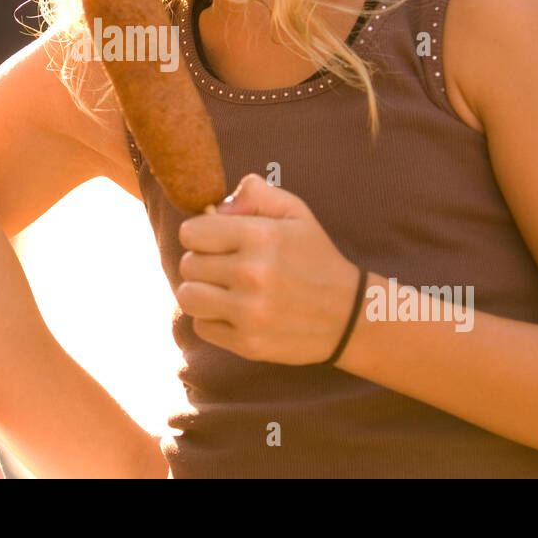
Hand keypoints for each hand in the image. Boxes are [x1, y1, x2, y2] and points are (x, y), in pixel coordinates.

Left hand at [175, 173, 361, 364]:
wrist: (350, 317)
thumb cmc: (316, 258)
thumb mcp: (296, 213)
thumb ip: (256, 194)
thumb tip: (216, 205)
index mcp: (261, 237)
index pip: (191, 232)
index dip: (200, 234)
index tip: (215, 240)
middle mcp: (253, 275)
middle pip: (188, 264)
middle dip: (202, 262)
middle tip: (224, 266)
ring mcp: (249, 313)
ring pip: (187, 296)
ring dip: (200, 291)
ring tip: (222, 289)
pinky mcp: (248, 344)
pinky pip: (201, 327)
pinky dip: (213, 319)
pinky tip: (235, 312)